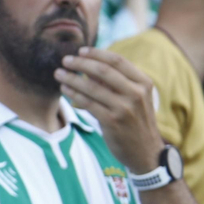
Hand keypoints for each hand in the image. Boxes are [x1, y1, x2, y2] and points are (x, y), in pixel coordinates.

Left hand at [55, 47, 163, 174]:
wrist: (145, 152)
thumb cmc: (136, 122)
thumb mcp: (135, 99)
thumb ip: (116, 83)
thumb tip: (89, 67)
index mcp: (143, 83)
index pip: (117, 61)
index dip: (97, 53)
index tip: (80, 51)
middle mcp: (136, 93)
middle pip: (103, 70)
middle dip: (80, 63)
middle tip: (64, 60)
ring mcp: (124, 107)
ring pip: (92, 87)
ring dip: (72, 78)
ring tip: (58, 74)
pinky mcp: (112, 121)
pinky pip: (88, 103)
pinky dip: (74, 94)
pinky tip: (65, 90)